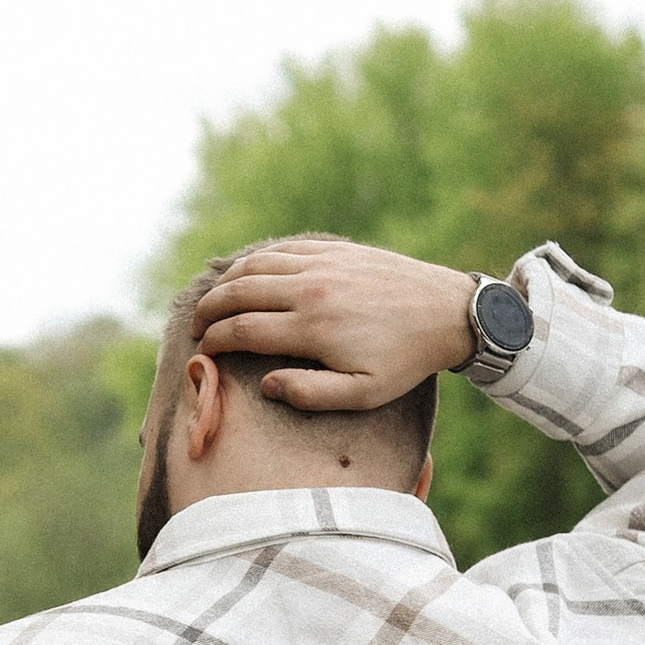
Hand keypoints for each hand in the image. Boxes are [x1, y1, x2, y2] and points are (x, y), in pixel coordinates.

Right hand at [191, 235, 477, 412]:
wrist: (447, 312)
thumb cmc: (405, 361)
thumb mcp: (364, 394)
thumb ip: (310, 394)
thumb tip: (265, 384)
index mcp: (312, 327)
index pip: (240, 330)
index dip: (213, 342)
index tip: (203, 352)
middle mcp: (309, 289)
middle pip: (236, 293)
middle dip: (207, 311)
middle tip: (197, 328)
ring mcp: (321, 264)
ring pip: (253, 266)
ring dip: (225, 284)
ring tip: (214, 303)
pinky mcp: (334, 251)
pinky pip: (280, 250)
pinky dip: (254, 262)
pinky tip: (246, 276)